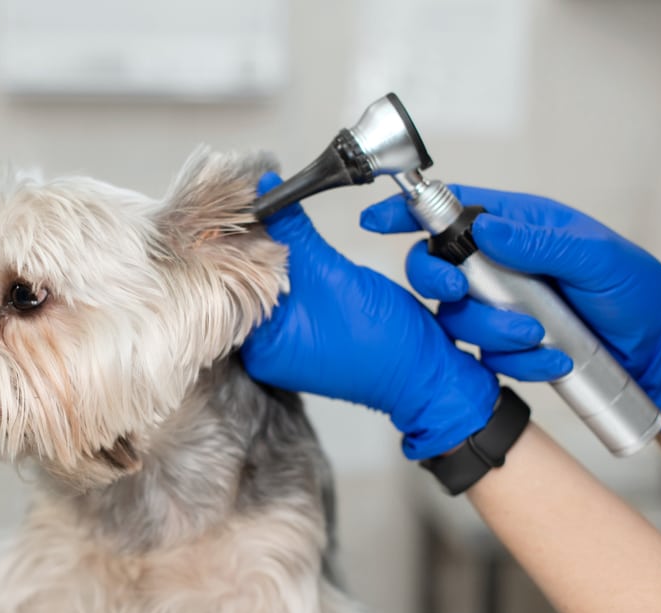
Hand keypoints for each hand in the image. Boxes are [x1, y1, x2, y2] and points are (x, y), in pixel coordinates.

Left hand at [241, 174, 499, 459]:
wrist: (428, 373)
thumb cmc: (386, 343)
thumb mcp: (333, 274)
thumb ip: (294, 231)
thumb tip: (266, 191)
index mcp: (262, 349)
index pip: (232, 286)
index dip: (235, 243)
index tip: (243, 205)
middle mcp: (268, 352)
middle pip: (248, 285)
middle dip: (256, 246)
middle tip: (262, 205)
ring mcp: (288, 346)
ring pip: (271, 286)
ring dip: (278, 255)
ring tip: (279, 222)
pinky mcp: (308, 335)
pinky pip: (290, 294)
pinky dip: (295, 270)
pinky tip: (297, 247)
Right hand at [360, 185, 660, 409]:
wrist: (659, 353)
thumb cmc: (638, 293)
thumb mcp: (595, 257)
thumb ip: (538, 241)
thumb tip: (485, 227)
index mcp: (516, 226)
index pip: (452, 210)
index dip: (410, 210)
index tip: (377, 219)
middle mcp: (499, 264)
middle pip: (435, 266)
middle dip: (437, 280)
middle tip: (455, 289)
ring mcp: (499, 305)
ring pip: (454, 317)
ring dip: (490, 329)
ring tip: (537, 335)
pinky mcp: (505, 344)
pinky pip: (483, 355)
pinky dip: (515, 362)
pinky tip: (550, 359)